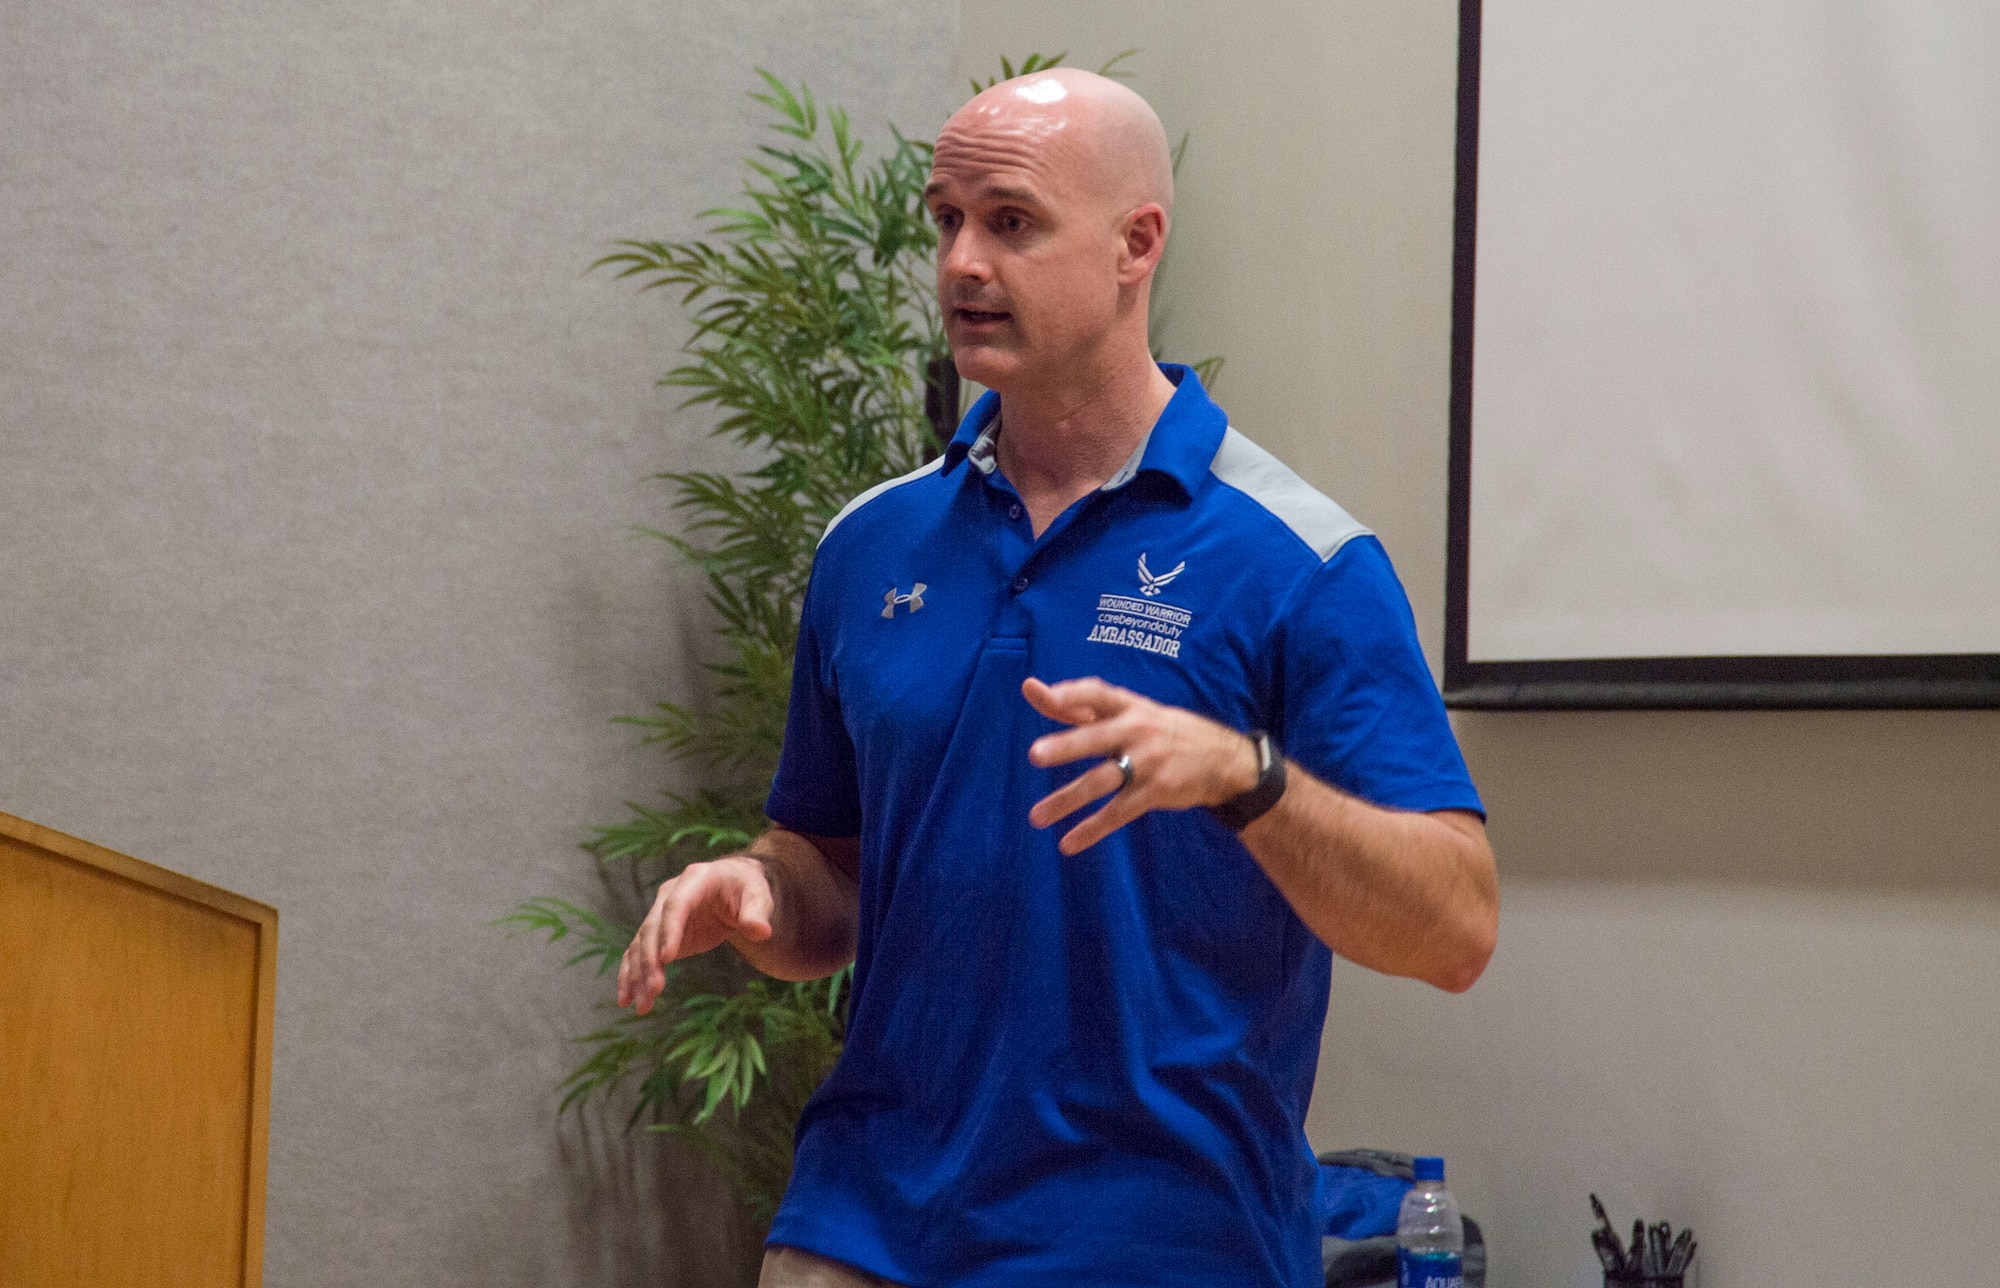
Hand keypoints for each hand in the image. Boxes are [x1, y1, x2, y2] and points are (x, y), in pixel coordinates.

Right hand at [616, 855, 773, 1014]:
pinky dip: (631, 974)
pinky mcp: (659, 933)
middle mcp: (670, 894)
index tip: (667, 958)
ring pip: (641, 944)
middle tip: (653, 991)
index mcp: (695, 879)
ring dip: (637, 974)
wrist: (734, 885)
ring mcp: (661, 913)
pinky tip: (627, 998)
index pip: (677, 905)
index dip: (670, 931)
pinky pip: (639, 953)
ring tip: (640, 1005)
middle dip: (650, 960)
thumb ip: (757, 913)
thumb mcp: (758, 896)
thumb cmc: (747, 889)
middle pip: (653, 927)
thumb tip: (760, 931)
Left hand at [1022, 676, 1261, 855]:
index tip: (1039, 693)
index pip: (1096, 693)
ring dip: (1067, 800)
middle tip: (1035, 755)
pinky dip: (1092, 829)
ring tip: (1036, 817)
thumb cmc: (1162, 731)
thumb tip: (1032, 690)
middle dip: (1067, 746)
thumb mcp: (1131, 711)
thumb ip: (1081, 705)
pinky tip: (1068, 843)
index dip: (1069, 693)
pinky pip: (1118, 813)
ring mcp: (1148, 763)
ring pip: (1101, 781)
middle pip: (1097, 738)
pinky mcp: (1155, 792)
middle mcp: (1137, 730)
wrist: (1224, 760)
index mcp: (1129, 706)